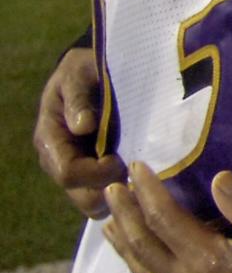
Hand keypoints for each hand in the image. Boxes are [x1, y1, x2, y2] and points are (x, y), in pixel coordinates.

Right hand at [33, 47, 124, 218]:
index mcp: (50, 138)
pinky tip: (139, 179)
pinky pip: (105, 195)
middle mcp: (58, 159)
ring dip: (118, 195)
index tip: (120, 160)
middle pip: (81, 196)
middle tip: (135, 174)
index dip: (96, 172)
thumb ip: (78, 98)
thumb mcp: (79, 74)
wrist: (92, 70)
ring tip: (139, 177)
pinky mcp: (92, 173)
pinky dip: (123, 192)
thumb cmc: (84, 70)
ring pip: (94, 203)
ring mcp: (75, 168)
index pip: (68, 172)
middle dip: (110, 190)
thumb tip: (82, 126)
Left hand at [104, 163, 231, 272]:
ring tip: (111, 226)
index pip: (165, 218)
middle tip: (111, 190)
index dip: (148, 191)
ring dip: (126, 246)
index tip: (137, 167)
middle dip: (126, 215)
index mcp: (210, 261)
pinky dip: (143, 272)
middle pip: (144, 246)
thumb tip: (216, 179)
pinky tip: (143, 266)